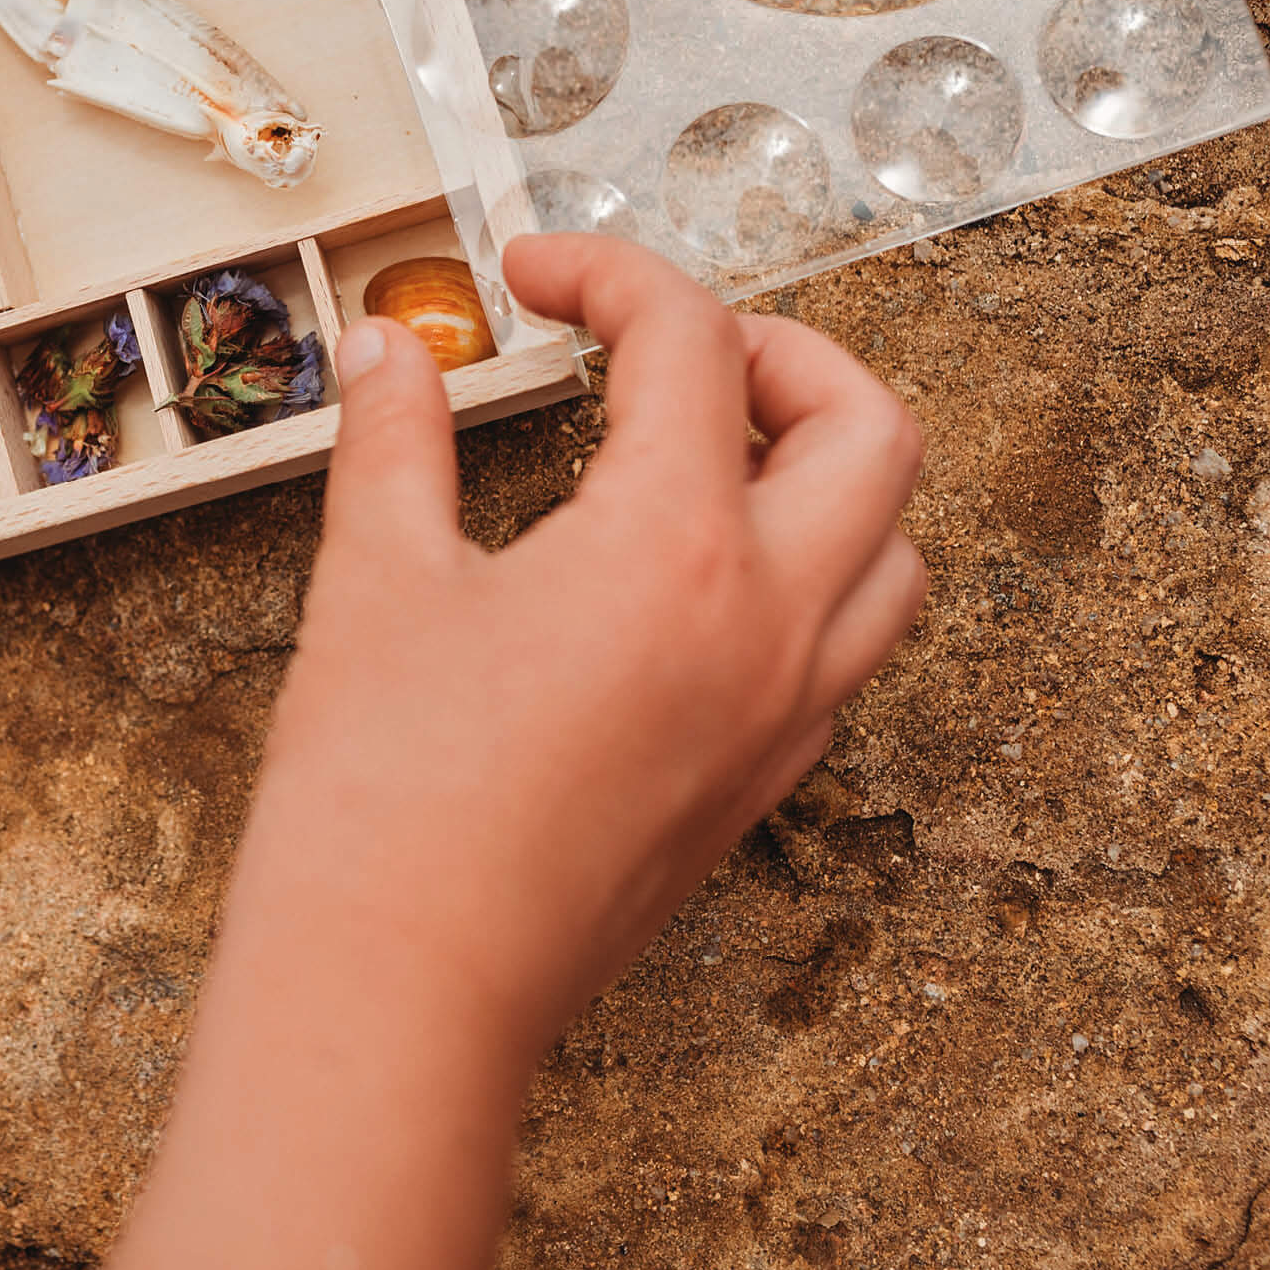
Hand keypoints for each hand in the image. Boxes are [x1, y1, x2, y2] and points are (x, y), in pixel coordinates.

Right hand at [102, 234, 924, 1269]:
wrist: (399, 997)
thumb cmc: (383, 801)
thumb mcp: (378, 581)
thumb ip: (397, 438)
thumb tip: (391, 351)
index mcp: (674, 548)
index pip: (693, 342)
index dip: (608, 272)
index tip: (533, 273)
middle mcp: (768, 626)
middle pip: (870, 426)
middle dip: (781, 349)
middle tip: (665, 347)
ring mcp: (783, 715)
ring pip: (892, 545)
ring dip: (825, 464)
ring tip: (706, 447)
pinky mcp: (762, 783)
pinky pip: (850, 642)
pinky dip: (809, 567)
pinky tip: (691, 572)